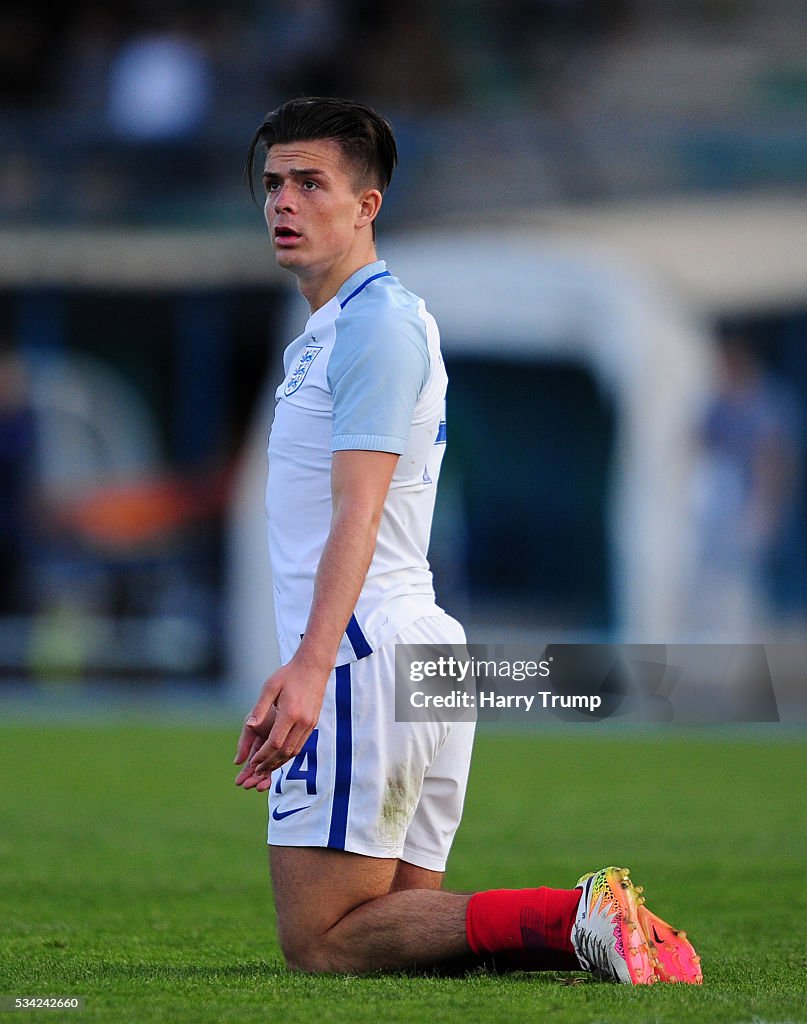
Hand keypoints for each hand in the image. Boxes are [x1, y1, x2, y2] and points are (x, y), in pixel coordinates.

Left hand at [234, 657, 328, 790]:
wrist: (314, 667)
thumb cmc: (289, 675)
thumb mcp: (270, 687)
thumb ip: (260, 708)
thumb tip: (249, 727)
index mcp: (290, 712)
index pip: (275, 742)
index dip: (263, 756)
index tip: (252, 762)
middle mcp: (303, 721)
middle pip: (285, 751)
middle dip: (269, 763)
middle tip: (256, 771)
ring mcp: (310, 724)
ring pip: (294, 751)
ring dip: (279, 762)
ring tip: (265, 767)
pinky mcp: (313, 723)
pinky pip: (300, 745)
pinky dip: (288, 754)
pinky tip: (278, 756)